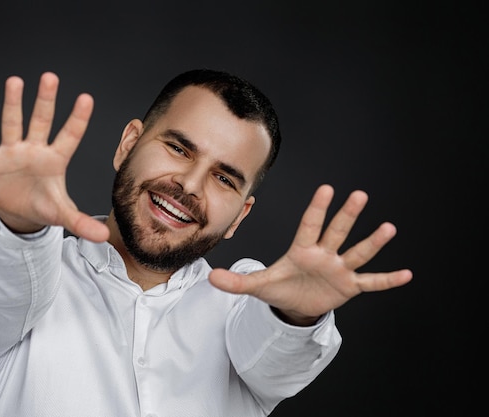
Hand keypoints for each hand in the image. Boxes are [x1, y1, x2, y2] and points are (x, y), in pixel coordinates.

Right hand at [0, 72, 108, 241]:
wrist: (18, 211)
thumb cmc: (43, 205)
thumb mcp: (62, 214)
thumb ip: (81, 222)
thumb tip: (104, 236)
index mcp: (55, 159)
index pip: (69, 136)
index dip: (77, 119)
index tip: (86, 98)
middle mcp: (35, 149)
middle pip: (41, 121)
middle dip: (45, 101)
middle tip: (50, 77)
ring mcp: (12, 152)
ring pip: (13, 124)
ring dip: (13, 105)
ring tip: (15, 81)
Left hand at [209, 184, 412, 324]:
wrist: (295, 306)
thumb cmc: (281, 288)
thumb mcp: (259, 286)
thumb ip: (237, 281)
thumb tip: (211, 278)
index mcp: (302, 250)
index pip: (309, 225)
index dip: (317, 208)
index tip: (326, 188)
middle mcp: (323, 254)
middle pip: (336, 232)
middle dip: (347, 215)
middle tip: (359, 195)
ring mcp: (338, 269)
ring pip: (357, 253)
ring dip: (373, 242)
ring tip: (389, 228)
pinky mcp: (349, 286)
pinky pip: (371, 282)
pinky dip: (388, 280)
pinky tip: (407, 274)